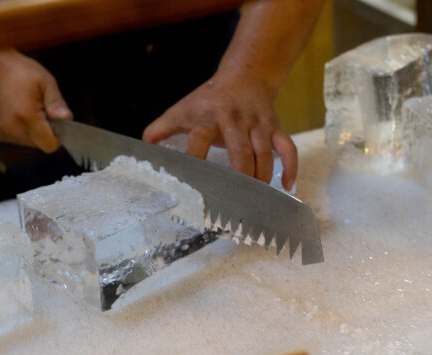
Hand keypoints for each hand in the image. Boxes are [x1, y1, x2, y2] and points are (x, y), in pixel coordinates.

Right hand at [0, 49, 71, 151]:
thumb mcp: (45, 81)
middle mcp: (11, 129)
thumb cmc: (17, 69)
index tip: (56, 122)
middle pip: (38, 144)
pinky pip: (13, 138)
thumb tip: (67, 119)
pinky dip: (17, 129)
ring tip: (24, 107)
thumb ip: (57, 103)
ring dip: (30, 130)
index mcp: (26, 117)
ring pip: (26, 142)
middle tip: (39, 109)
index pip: (49, 145)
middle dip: (44, 131)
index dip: (57, 136)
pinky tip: (13, 111)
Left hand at [142, 73, 296, 188]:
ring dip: (262, 177)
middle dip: (239, 177)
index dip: (196, 157)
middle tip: (234, 203)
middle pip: (240, 151)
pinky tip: (287, 186)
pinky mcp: (275, 127)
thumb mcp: (183, 110)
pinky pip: (287, 147)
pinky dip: (290, 167)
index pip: (200, 138)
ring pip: (264, 152)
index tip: (193, 181)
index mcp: (209, 118)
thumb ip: (160, 128)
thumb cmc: (209, 99)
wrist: (246, 75)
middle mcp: (235, 120)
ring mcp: (258, 124)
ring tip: (257, 201)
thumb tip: (141, 147)